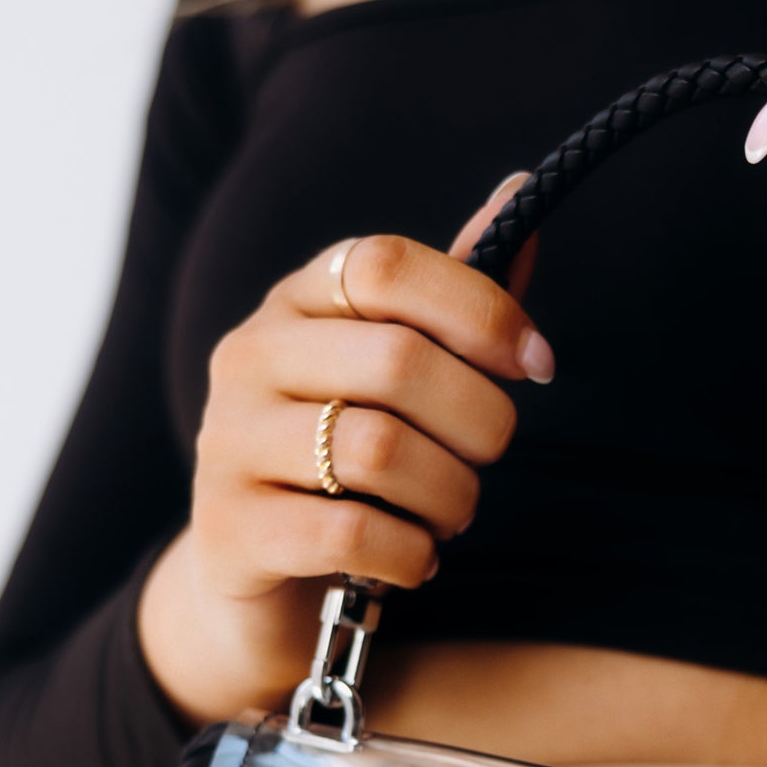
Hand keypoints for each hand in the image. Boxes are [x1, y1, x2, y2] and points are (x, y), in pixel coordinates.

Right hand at [137, 183, 547, 723]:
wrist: (260, 581)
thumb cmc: (351, 462)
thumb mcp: (404, 372)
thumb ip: (459, 295)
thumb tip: (523, 185)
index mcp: (298, 302)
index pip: (386, 265)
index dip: (481, 309)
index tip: (538, 363)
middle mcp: (251, 357)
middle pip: (398, 362)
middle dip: (479, 422)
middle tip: (485, 461)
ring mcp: (229, 442)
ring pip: (378, 451)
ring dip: (450, 496)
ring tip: (450, 515)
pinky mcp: (230, 529)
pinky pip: (350, 535)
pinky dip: (410, 554)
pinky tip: (415, 561)